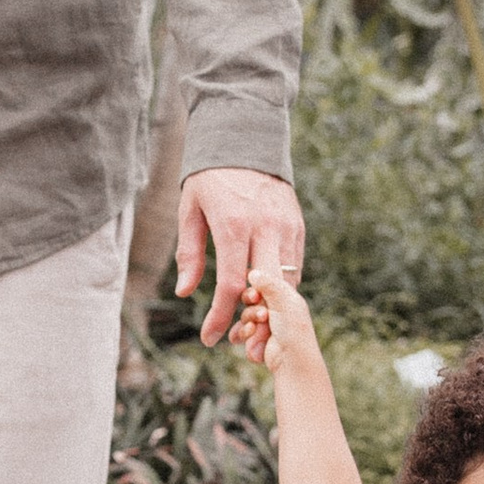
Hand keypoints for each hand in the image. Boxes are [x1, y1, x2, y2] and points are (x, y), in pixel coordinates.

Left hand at [177, 166, 302, 348]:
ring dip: (271, 309)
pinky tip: (266, 301)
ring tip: (252, 328)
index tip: (209, 338)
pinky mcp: (297, 225)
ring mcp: (285, 226)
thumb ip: (189, 253)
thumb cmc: (210, 178)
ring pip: (286, 283)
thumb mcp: (190, 211)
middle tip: (239, 344)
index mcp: (233, 225)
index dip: (220, 317)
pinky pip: (294, 266)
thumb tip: (186, 292)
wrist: (245, 140)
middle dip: (253, 323)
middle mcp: (264, 227)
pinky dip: (282, 288)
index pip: (231, 285)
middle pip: (266, 291)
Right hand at [230, 264, 320, 375]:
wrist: (292, 363)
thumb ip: (268, 284)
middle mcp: (276, 309)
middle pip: (251, 300)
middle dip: (252, 310)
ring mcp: (266, 325)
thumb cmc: (293, 330)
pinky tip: (247, 339)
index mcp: (286, 297)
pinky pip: (242, 332)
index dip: (255, 289)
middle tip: (261, 317)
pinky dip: (244, 335)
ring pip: (245, 317)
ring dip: (248, 324)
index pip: (263, 283)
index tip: (255, 296)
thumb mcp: (283, 302)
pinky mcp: (258, 339)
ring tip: (256, 331)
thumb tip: (253, 271)